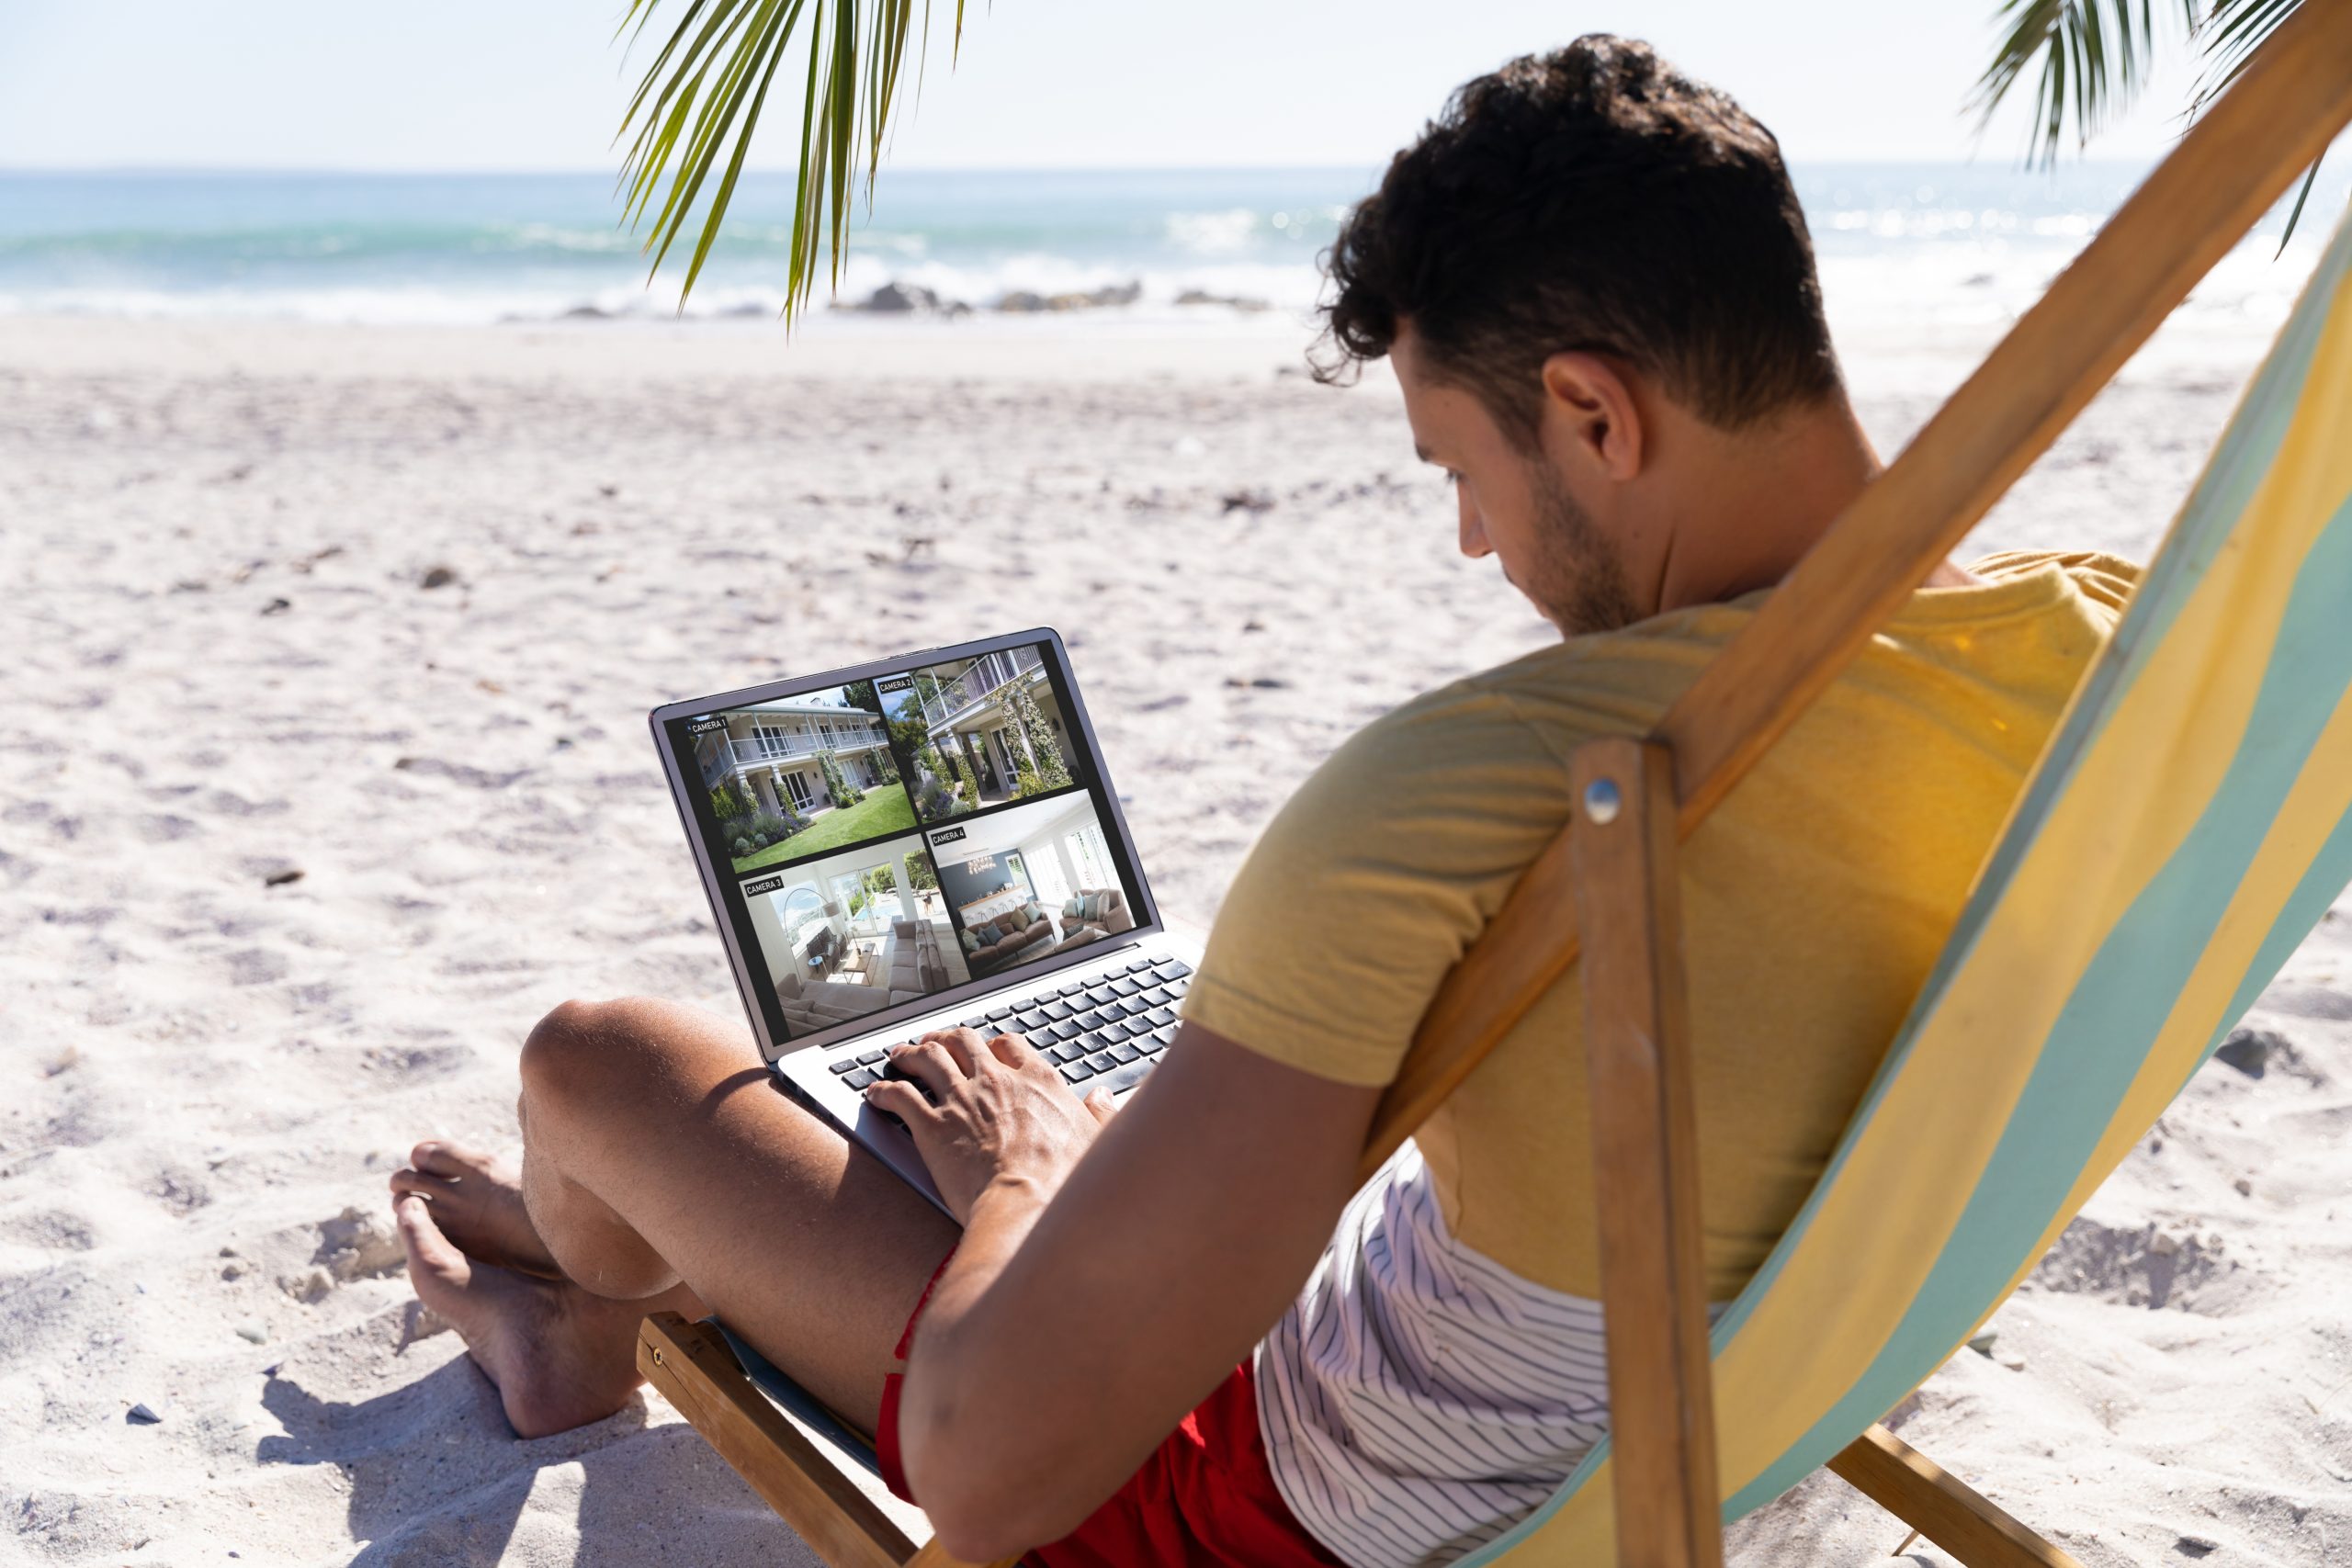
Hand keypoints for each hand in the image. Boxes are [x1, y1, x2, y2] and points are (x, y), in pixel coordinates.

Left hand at [866, 1028, 1116, 1223]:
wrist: (1027, 1206)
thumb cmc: (1064, 1184)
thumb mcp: (1097, 1143)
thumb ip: (1099, 1115)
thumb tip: (1103, 1098)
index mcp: (1037, 1081)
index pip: (1010, 1046)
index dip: (995, 1045)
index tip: (989, 1051)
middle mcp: (996, 1081)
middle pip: (964, 1041)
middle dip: (946, 1038)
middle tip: (935, 1042)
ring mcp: (960, 1099)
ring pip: (928, 1058)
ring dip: (910, 1053)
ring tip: (899, 1055)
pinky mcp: (931, 1125)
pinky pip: (899, 1095)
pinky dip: (884, 1091)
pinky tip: (875, 1093)